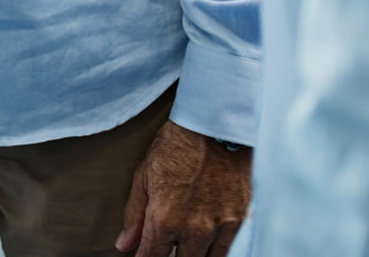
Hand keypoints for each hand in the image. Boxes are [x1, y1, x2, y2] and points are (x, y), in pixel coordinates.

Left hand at [115, 120, 248, 255]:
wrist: (216, 125)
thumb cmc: (178, 145)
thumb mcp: (144, 176)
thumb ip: (135, 215)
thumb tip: (125, 245)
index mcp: (165, 218)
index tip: (145, 256)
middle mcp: (194, 228)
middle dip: (172, 256)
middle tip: (169, 244)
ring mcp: (222, 227)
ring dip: (197, 254)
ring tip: (190, 241)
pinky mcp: (244, 220)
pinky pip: (232, 250)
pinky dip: (220, 249)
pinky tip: (212, 239)